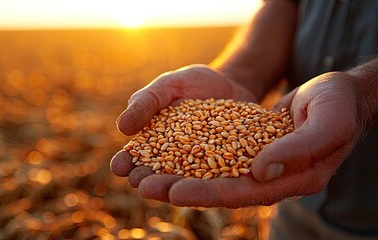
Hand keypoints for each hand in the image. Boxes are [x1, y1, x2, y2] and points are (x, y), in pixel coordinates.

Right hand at [110, 64, 256, 187]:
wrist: (231, 82)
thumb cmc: (191, 84)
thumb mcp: (165, 87)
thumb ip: (144, 104)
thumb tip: (122, 127)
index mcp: (153, 144)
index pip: (135, 158)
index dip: (125, 163)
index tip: (119, 167)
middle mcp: (175, 162)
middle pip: (158, 176)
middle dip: (150, 182)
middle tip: (142, 185)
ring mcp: (202, 166)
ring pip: (188, 182)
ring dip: (179, 188)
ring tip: (171, 193)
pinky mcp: (228, 167)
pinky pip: (222, 175)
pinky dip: (217, 180)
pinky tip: (212, 184)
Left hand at [127, 71, 363, 207]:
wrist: (337, 92)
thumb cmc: (339, 104)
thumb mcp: (329, 122)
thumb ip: (300, 148)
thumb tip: (261, 171)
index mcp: (293, 179)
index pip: (244, 192)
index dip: (208, 193)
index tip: (174, 192)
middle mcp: (270, 177)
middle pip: (219, 187)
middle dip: (181, 188)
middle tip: (145, 186)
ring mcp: (257, 162)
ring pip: (211, 171)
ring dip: (177, 173)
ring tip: (143, 172)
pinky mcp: (247, 146)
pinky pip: (214, 152)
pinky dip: (189, 153)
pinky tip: (164, 151)